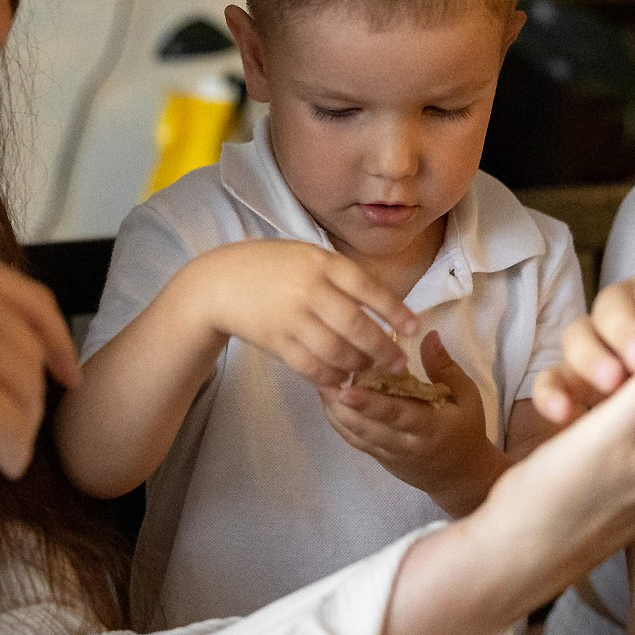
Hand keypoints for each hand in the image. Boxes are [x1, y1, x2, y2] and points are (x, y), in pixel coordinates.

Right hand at [0, 238, 80, 510]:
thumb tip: (3, 341)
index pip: (31, 299)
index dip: (57, 341)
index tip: (67, 374)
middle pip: (33, 350)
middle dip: (31, 396)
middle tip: (12, 432)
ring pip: (30, 389)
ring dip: (22, 427)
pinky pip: (16, 424)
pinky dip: (15, 450)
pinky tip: (0, 464)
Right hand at [185, 239, 415, 386]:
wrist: (220, 282)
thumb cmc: (272, 267)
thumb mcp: (307, 256)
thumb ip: (341, 276)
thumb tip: (384, 304)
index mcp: (322, 262)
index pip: (368, 288)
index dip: (395, 311)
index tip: (414, 328)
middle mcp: (309, 289)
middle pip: (356, 325)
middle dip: (383, 349)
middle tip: (398, 363)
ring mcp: (291, 317)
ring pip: (336, 350)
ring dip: (358, 365)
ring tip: (367, 369)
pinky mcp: (276, 341)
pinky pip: (311, 366)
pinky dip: (330, 376)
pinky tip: (340, 378)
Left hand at [319, 331, 502, 515]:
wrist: (461, 477)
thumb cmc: (466, 430)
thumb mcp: (467, 396)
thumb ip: (445, 368)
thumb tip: (428, 335)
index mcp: (431, 428)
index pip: (396, 415)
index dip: (369, 403)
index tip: (346, 388)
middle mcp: (406, 444)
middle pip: (367, 426)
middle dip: (341, 404)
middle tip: (322, 375)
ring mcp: (389, 454)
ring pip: (355, 434)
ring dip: (335, 410)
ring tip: (321, 381)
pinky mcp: (379, 458)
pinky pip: (354, 440)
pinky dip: (338, 421)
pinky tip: (329, 400)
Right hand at [534, 262, 634, 422]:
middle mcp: (631, 316)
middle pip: (615, 302)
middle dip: (628, 330)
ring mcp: (597, 348)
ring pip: (579, 333)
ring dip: (593, 355)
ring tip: (611, 384)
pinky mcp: (570, 381)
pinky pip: (550, 379)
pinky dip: (551, 394)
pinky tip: (563, 415)